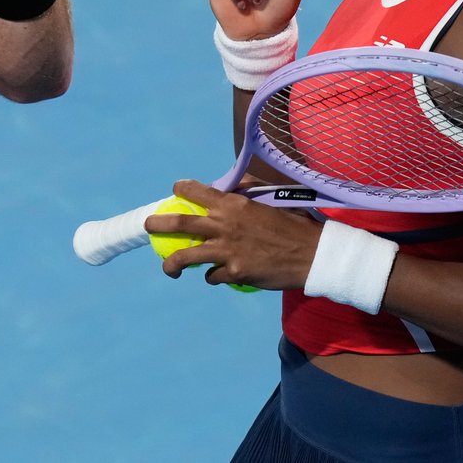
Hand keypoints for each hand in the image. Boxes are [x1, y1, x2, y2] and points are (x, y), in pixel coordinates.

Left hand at [143, 179, 320, 290]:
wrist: (313, 254)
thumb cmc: (295, 223)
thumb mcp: (271, 198)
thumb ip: (247, 190)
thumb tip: (230, 186)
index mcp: (234, 203)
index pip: (197, 191)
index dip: (183, 189)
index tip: (175, 191)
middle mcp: (225, 225)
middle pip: (181, 223)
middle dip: (159, 224)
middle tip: (149, 225)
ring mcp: (228, 251)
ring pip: (186, 257)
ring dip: (172, 263)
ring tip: (168, 267)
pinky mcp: (235, 273)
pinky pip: (212, 275)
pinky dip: (211, 276)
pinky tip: (215, 275)